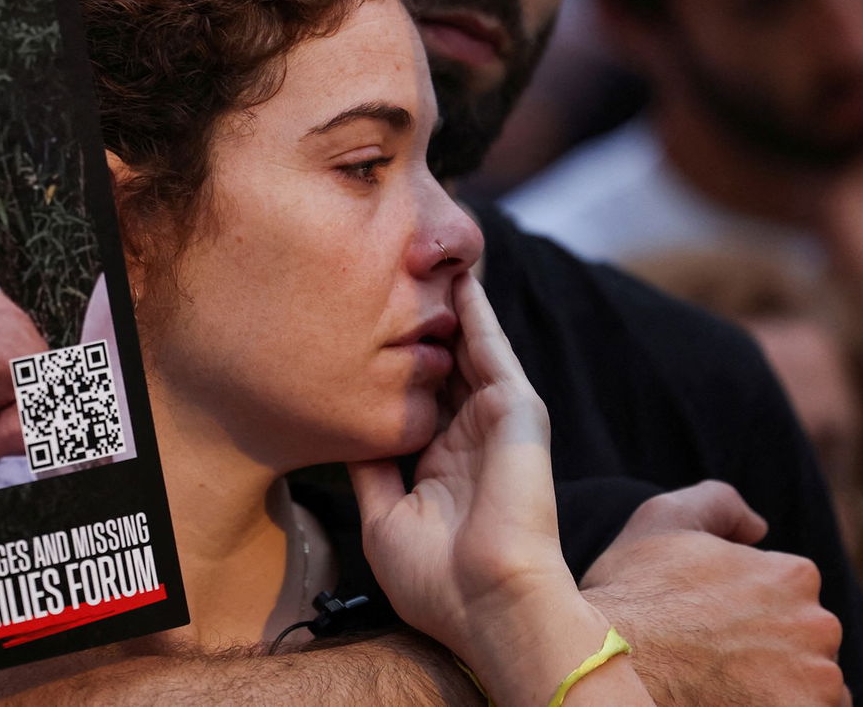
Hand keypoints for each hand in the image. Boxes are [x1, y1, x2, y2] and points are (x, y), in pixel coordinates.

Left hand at [352, 272, 615, 702]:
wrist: (488, 605)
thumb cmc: (438, 581)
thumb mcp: (383, 518)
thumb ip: (370, 468)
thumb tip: (345, 428)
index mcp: (443, 464)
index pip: (416, 399)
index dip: (391, 364)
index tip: (358, 327)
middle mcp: (469, 436)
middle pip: (441, 364)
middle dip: (419, 324)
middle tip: (389, 273)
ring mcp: (495, 420)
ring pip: (468, 348)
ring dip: (448, 306)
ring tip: (424, 258)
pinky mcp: (517, 409)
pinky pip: (493, 349)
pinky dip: (478, 312)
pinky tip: (460, 279)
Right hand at [580, 481, 849, 706]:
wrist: (608, 662)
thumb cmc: (632, 593)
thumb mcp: (664, 518)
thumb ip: (720, 503)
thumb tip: (758, 527)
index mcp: (792, 575)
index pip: (788, 594)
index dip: (745, 606)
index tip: (709, 620)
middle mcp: (818, 626)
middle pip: (805, 640)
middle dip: (772, 646)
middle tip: (714, 654)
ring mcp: (817, 681)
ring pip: (814, 683)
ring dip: (782, 684)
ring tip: (722, 682)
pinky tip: (735, 701)